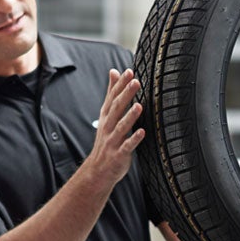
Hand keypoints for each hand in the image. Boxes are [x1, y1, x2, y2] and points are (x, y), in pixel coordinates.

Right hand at [86, 68, 145, 185]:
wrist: (97, 170)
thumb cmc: (106, 139)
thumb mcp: (106, 114)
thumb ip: (112, 93)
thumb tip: (114, 71)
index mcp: (106, 116)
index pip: (112, 97)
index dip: (120, 85)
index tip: (129, 72)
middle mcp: (108, 126)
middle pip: (117, 109)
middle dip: (125, 95)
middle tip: (136, 82)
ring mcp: (113, 141)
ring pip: (121, 127)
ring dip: (130, 117)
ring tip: (139, 106)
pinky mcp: (119, 154)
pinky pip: (127, 146)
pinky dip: (134, 139)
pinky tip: (142, 132)